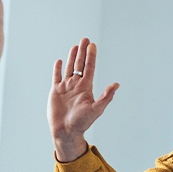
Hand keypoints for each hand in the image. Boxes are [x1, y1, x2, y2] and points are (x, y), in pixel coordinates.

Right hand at [48, 38, 118, 161]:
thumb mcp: (96, 109)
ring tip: (75, 46)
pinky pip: (56, 77)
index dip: (91, 56)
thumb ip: (106, 96)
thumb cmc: (82, 123)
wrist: (66, 131)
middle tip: (85, 39)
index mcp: (86, 88)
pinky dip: (58, 69)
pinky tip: (60, 61)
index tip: (92, 45)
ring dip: (72, 57)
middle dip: (83, 52)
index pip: (89, 68)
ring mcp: (66, 88)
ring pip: (69, 69)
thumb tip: (116, 84)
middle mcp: (76, 85)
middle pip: (80, 65)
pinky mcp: (55, 91)